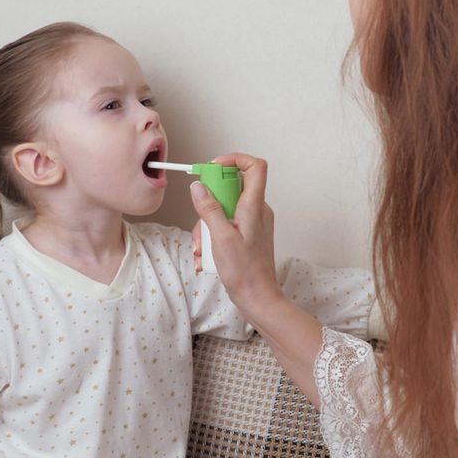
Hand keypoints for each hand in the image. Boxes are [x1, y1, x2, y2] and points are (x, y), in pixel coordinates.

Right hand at [188, 153, 281, 312]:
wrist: (258, 298)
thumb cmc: (245, 273)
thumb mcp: (221, 238)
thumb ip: (209, 209)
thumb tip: (199, 186)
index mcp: (255, 206)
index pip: (254, 166)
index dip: (234, 160)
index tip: (212, 169)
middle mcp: (257, 210)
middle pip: (230, 188)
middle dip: (208, 204)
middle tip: (201, 224)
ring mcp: (253, 222)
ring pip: (224, 209)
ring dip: (207, 226)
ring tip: (202, 249)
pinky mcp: (248, 234)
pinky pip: (227, 224)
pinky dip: (213, 236)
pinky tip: (206, 255)